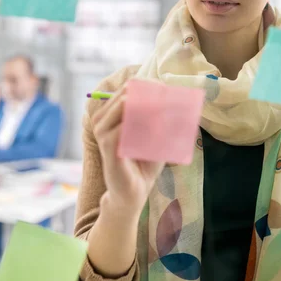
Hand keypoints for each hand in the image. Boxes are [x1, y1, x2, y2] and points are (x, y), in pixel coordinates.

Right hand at [91, 85, 164, 216]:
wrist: (132, 193)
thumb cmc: (143, 163)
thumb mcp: (155, 136)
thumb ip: (161, 117)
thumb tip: (179, 97)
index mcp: (110, 112)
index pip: (130, 87)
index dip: (152, 87)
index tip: (173, 94)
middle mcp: (101, 117)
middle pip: (128, 92)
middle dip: (154, 96)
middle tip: (175, 104)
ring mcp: (102, 130)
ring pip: (128, 105)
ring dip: (151, 111)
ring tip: (168, 123)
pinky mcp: (107, 144)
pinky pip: (129, 127)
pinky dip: (148, 129)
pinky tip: (160, 138)